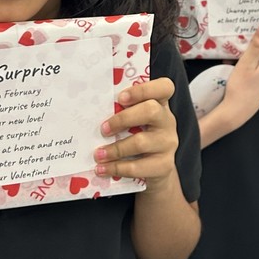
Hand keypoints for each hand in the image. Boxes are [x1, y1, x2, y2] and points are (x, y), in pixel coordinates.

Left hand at [94, 78, 177, 192]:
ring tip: (98, 154)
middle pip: (151, 111)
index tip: (121, 98)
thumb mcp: (135, 121)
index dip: (143, 90)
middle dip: (123, 119)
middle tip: (103, 129)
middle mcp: (167, 121)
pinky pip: (138, 167)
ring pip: (141, 142)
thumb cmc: (138, 137)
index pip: (164, 87)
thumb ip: (122, 112)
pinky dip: (116, 168)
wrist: (155, 171)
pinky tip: (102, 169)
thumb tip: (91, 111)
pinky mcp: (164, 166)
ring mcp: (167, 143)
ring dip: (115, 149)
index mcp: (160, 104)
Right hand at [196, 25, 258, 147]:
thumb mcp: (246, 63)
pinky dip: (248, 66)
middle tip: (240, 40)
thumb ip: (257, 45)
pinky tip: (234, 65)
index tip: (257, 26)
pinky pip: (258, 71)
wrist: (235, 113)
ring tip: (233, 53)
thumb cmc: (241, 88)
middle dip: (253, 47)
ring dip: (248, 57)